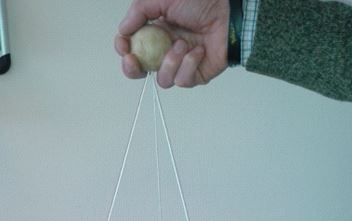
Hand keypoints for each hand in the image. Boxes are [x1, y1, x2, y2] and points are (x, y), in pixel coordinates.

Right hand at [115, 0, 229, 87]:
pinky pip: (183, 81)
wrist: (229, 12)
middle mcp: (166, 51)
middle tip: (133, 60)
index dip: (124, 51)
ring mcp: (181, 65)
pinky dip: (188, 65)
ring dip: (170, 62)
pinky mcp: (196, 75)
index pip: (133, 49)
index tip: (123, 46)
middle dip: (133, 69)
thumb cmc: (201, 1)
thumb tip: (123, 30)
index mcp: (156, 33)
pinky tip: (199, 51)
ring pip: (162, 80)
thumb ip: (139, 12)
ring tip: (183, 43)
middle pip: (142, 71)